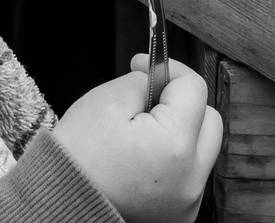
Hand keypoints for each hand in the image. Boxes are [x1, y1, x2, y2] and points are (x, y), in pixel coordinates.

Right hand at [53, 57, 221, 222]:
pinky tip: (143, 156)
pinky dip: (173, 159)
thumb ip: (143, 81)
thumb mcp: (108, 99)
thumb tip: (159, 78)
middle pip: (209, 121)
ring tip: (142, 129)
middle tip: (147, 97)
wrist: (64, 199)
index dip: (169, 69)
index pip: (195, 89)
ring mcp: (188, 201)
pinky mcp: (180, 214)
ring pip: (201, 149)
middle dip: (183, 101)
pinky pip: (189, 175)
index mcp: (176, 145)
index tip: (142, 66)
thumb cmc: (81, 152)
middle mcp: (192, 178)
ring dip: (180, 131)